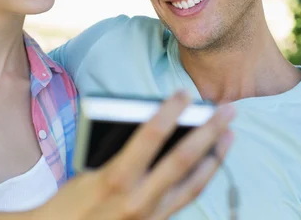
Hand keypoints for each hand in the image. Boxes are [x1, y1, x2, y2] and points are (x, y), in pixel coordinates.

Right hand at [37, 91, 234, 219]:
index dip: (170, 111)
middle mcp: (138, 199)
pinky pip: (188, 197)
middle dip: (208, 131)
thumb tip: (151, 128)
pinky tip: (211, 161)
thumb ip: (116, 152)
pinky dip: (203, 176)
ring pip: (194, 182)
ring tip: (229, 134)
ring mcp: (152, 216)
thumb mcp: (85, 173)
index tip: (185, 92)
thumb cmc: (70, 204)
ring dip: (215, 155)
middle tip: (227, 109)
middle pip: (183, 158)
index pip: (150, 136)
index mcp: (114, 179)